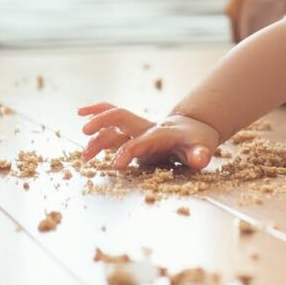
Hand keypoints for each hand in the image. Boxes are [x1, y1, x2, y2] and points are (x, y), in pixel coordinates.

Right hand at [77, 103, 219, 170]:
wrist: (195, 128)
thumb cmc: (197, 140)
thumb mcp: (202, 148)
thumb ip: (200, 154)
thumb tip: (201, 159)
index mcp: (159, 133)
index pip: (139, 142)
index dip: (128, 153)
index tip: (115, 167)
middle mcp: (145, 127)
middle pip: (121, 117)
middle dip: (103, 122)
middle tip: (85, 132)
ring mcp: (138, 128)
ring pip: (113, 122)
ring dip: (96, 131)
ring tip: (84, 154)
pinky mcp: (133, 132)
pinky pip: (112, 124)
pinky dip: (97, 121)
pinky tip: (84, 123)